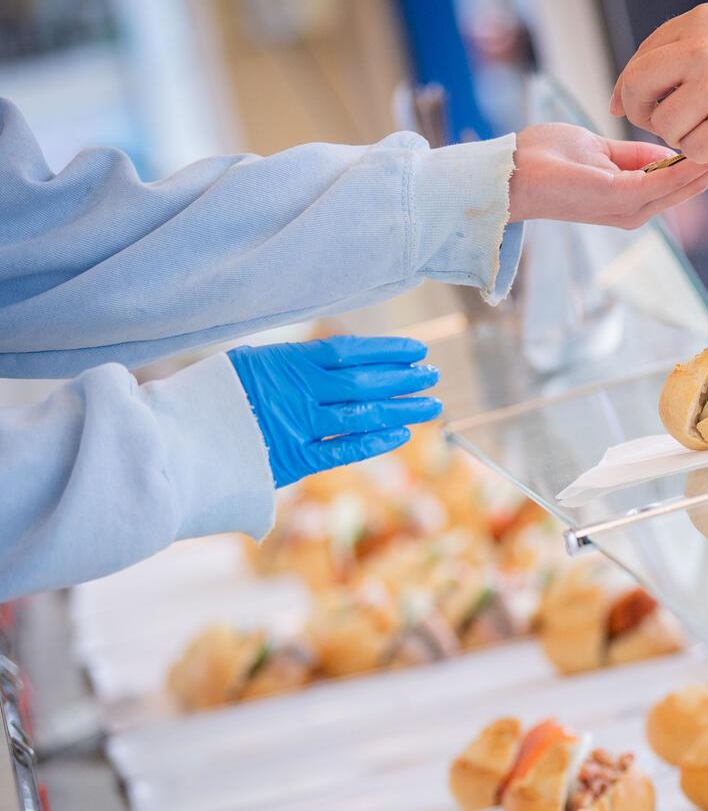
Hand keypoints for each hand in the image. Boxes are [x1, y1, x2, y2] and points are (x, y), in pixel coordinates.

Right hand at [228, 337, 442, 487]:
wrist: (171, 440)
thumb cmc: (207, 398)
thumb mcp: (245, 364)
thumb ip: (288, 364)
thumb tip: (329, 360)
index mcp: (285, 361)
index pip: (349, 351)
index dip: (388, 351)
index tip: (417, 351)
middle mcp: (297, 391)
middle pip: (364, 382)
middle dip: (403, 378)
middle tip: (432, 376)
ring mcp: (298, 425)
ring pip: (363, 415)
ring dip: (401, 409)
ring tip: (430, 405)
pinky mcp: (293, 459)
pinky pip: (344, 449)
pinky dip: (376, 442)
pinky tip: (402, 434)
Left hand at [508, 123, 707, 228]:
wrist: (511, 173)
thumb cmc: (545, 160)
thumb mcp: (599, 149)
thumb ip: (633, 154)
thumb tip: (667, 150)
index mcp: (630, 197)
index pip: (677, 180)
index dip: (703, 158)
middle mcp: (634, 210)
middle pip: (688, 187)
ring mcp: (628, 208)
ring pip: (682, 187)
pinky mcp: (620, 200)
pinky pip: (665, 183)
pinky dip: (687, 169)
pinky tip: (707, 151)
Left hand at [610, 3, 707, 164]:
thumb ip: (698, 42)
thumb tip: (651, 75)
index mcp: (702, 23)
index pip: (647, 52)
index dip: (631, 81)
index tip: (624, 101)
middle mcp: (701, 52)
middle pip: (640, 84)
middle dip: (638, 108)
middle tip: (650, 122)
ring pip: (665, 124)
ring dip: (681, 134)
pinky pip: (692, 149)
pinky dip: (705, 152)